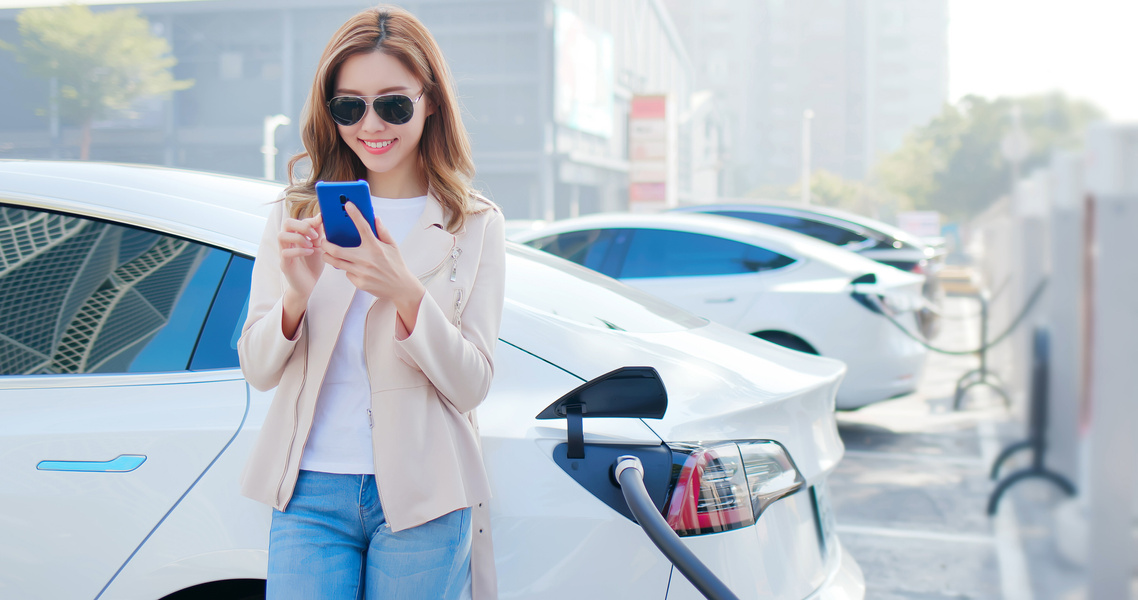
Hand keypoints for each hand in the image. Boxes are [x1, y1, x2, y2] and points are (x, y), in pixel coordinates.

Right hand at [278, 214, 324, 301]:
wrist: (309, 285)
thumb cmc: (313, 265)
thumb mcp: (319, 246)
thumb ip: (319, 233)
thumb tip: (322, 217)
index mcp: (295, 236)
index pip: (297, 220)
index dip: (309, 220)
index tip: (322, 222)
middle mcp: (288, 242)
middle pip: (286, 223)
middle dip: (302, 226)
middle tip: (314, 235)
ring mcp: (284, 252)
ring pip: (281, 236)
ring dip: (298, 238)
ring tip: (311, 245)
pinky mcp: (284, 264)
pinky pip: (285, 253)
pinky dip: (299, 251)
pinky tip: (310, 253)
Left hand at [321, 202, 425, 331]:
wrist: (401, 287)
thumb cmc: (396, 265)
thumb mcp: (393, 246)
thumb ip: (383, 231)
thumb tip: (375, 218)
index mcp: (375, 247)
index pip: (363, 227)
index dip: (355, 214)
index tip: (348, 205)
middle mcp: (367, 259)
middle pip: (336, 250)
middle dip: (325, 244)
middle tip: (323, 241)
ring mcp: (362, 272)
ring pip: (336, 262)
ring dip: (328, 257)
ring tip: (328, 253)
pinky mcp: (359, 282)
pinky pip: (347, 273)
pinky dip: (348, 269)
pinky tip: (354, 269)